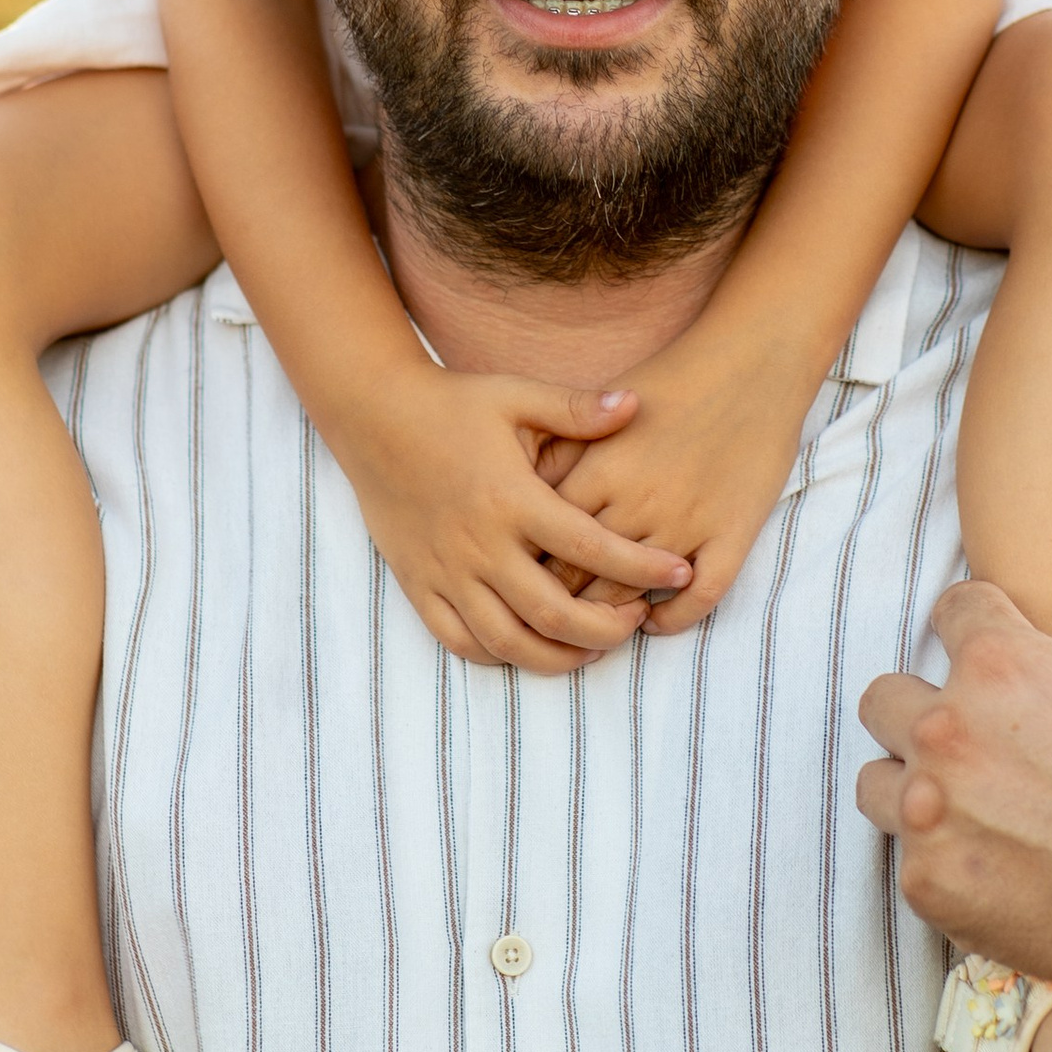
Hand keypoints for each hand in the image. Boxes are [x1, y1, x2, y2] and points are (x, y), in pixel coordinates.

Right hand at [330, 359, 692, 672]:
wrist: (372, 417)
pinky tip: (533, 645)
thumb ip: (576, 409)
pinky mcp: (419, 585)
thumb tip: (636, 405)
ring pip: (508, 641)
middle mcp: (479, 544)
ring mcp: (446, 571)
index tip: (679, 571)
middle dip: (606, 629)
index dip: (641, 566)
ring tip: (593, 644)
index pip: (590, 547)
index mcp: (511, 497)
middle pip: (553, 613)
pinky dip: (500, 655)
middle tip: (636, 619)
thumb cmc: (452, 404)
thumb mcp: (515, 395)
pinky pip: (460, 642)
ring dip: (559, 655)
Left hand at [544, 331, 823, 633]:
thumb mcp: (601, 407)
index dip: (527, 566)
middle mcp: (637, 502)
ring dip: (611, 616)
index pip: (543, 540)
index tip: (522, 575)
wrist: (753, 360)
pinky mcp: (733, 533)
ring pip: (632, 594)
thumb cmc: (674, 378)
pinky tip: (657, 619)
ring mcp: (687, 522)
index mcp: (599, 471)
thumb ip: (561, 447)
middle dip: (559, 601)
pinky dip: (673, 619)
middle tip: (552, 612)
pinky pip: (699, 598)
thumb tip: (522, 487)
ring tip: (599, 621)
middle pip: (579, 577)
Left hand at [856, 574, 1051, 1051]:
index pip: (954, 612)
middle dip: (924, 714)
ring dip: (912, 790)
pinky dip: (944, 867)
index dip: (980, 629)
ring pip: (876, 781)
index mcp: (1003, 665)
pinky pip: (906, 863)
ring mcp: (930, 812)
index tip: (995, 656)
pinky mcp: (928, 885)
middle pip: (886, 698)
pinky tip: (997, 875)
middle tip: (980, 747)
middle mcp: (949, 730)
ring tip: (970, 813)